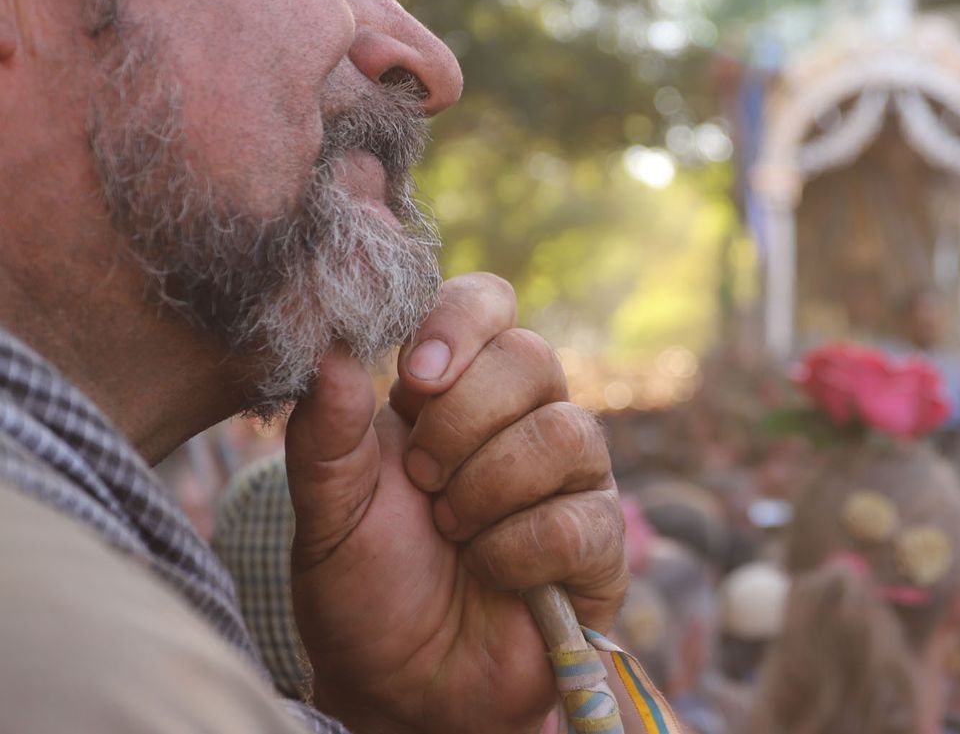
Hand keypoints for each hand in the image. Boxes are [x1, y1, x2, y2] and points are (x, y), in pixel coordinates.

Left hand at [284, 273, 626, 733]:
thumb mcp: (325, 513)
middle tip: (423, 481)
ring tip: (453, 534)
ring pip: (565, 432)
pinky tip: (491, 573)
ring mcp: (572, 479)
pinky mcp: (601, 544)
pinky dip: (516, 552)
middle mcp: (526, 419)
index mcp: (459, 391)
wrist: (399, 687)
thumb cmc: (366, 589)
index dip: (462, 324)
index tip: (413, 380)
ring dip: (487, 491)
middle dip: (461, 422)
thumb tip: (335, 350)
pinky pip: (577, 519)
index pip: (490, 303)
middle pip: (532, 358)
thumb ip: (325, 435)